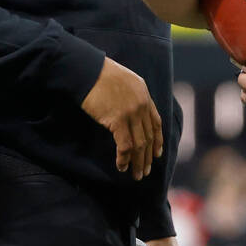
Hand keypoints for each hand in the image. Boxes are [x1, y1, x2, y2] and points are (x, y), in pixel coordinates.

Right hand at [80, 57, 162, 179]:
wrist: (88, 70)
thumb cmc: (100, 74)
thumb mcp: (125, 81)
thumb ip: (133, 96)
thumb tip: (132, 112)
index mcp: (144, 95)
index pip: (156, 122)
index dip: (158, 140)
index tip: (157, 154)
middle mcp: (142, 105)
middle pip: (149, 136)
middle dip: (148, 157)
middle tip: (145, 171)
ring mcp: (131, 113)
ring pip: (139, 144)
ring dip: (138, 162)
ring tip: (136, 175)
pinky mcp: (118, 120)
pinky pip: (125, 145)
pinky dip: (124, 158)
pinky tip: (122, 166)